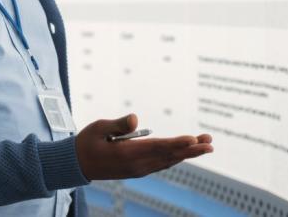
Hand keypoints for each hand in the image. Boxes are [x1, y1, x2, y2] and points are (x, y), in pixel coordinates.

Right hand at [75, 113, 212, 179]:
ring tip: (205, 145)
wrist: (77, 165)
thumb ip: (118, 124)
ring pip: (168, 161)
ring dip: (187, 153)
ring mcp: (139, 169)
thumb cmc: (87, 143)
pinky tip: (186, 153)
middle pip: (169, 156)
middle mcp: (137, 165)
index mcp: (128, 154)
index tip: (194, 140)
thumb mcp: (98, 128)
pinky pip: (162, 164)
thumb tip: (136, 119)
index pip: (158, 147)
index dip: (177, 143)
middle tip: (210, 142)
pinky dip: (176, 158)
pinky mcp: (138, 170)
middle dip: (191, 149)